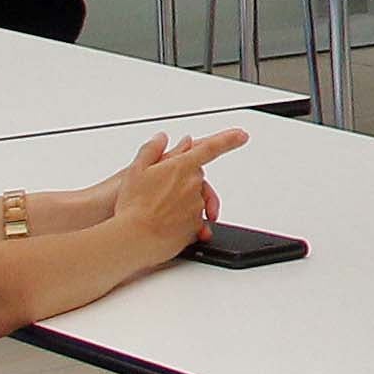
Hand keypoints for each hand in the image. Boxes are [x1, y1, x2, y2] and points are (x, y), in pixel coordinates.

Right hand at [101, 131, 247, 264]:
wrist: (134, 238)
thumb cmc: (132, 205)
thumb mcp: (135, 170)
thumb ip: (151, 150)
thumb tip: (162, 138)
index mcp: (181, 167)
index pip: (210, 148)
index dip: (228, 140)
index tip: (241, 135)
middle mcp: (193, 185)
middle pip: (197, 178)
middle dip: (184, 182)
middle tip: (160, 191)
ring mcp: (196, 206)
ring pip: (196, 200)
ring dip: (181, 203)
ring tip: (158, 210)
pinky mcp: (196, 226)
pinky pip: (194, 220)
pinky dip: (182, 221)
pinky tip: (164, 223)